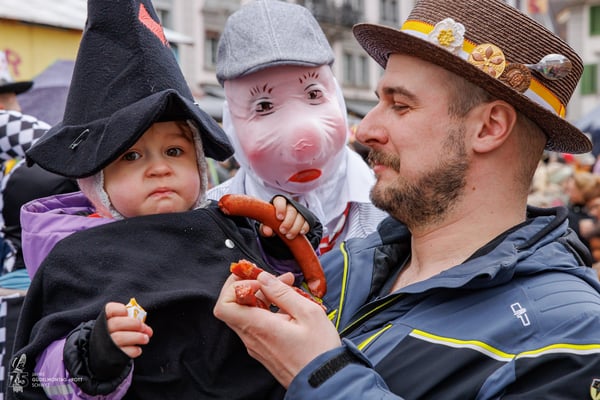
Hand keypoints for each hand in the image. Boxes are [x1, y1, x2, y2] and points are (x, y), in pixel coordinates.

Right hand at [105, 302, 153, 357]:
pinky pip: (124, 352)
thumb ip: (128, 321)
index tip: (127, 312)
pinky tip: (138, 349)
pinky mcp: (111, 358)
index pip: (109, 310)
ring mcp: (106, 345)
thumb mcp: (119, 326)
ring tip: (145, 338)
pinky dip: (134, 350)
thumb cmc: (116, 336)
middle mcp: (102, 332)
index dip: (119, 309)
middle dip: (134, 323)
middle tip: (143, 327)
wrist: (104, 357)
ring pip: (120, 338)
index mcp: (105, 320)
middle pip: (116, 323)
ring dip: (137, 337)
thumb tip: (144, 325)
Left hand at [213, 271, 340, 387]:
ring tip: (288, 289)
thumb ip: (282, 293)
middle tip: (275, 279)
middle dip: (252, 286)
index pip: (224, 304)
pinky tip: (288, 306)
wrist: (326, 382)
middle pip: (234, 306)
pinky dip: (267, 310)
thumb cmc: (320, 351)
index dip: (235, 286)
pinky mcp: (264, 350)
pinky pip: (257, 325)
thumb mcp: (308, 313)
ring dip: (263, 297)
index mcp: (259, 327)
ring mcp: (256, 346)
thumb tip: (263, 278)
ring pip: (246, 314)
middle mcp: (252, 338)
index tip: (257, 279)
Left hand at [259, 196, 308, 239]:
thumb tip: (267, 232)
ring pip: (300, 217)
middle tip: (282, 231)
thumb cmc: (271, 223)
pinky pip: (306, 223)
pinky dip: (304, 228)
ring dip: (295, 228)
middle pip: (292, 211)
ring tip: (289, 236)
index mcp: (278, 203)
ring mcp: (299, 212)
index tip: (279, 218)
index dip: (280, 208)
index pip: (280, 201)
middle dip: (288, 222)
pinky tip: (300, 233)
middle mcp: (290, 206)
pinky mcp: (305, 220)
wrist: (279, 229)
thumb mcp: (266, 226)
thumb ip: (265, 227)